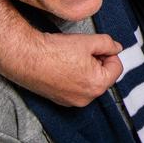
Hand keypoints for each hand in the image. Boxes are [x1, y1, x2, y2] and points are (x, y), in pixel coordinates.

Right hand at [0, 32, 122, 106]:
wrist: (26, 58)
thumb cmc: (55, 51)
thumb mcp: (88, 41)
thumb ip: (108, 44)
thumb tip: (117, 48)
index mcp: (97, 85)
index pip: (117, 67)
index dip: (109, 53)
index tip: (98, 47)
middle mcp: (86, 98)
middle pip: (104, 76)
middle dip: (98, 61)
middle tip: (84, 50)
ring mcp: (72, 101)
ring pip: (90, 82)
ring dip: (87, 69)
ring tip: (72, 57)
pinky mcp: (60, 100)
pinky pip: (76, 88)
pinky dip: (75, 76)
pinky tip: (64, 65)